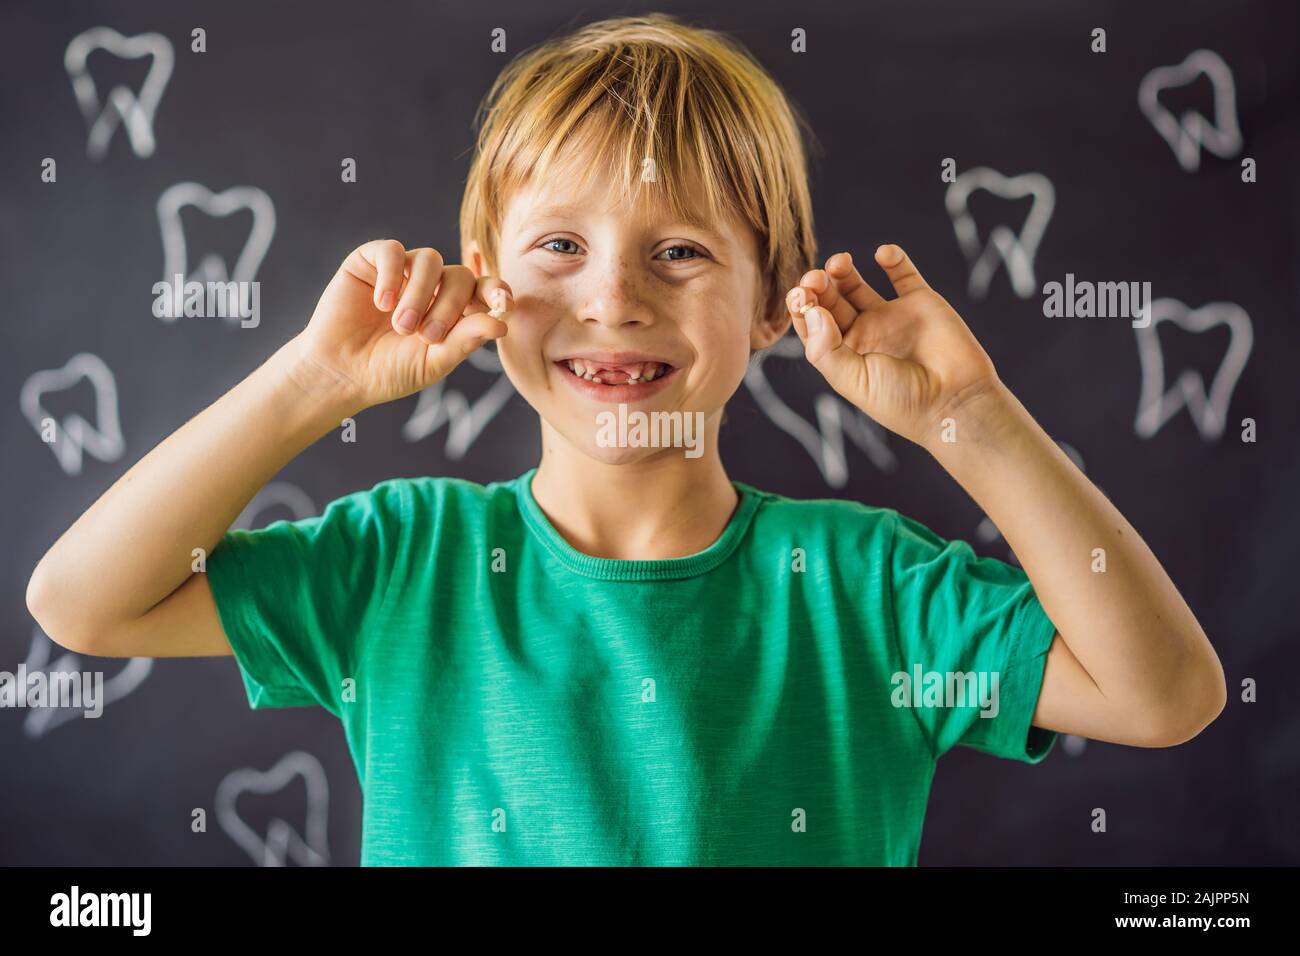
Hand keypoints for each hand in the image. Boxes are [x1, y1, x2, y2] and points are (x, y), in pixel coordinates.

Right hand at [291, 239, 511, 410]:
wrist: (340, 372)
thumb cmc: (388, 371)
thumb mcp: (433, 361)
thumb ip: (466, 341)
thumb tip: (502, 324)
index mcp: (454, 309)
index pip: (484, 289)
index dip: (497, 291)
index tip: (503, 303)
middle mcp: (432, 286)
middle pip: (460, 275)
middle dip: (449, 306)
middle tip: (427, 336)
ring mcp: (403, 271)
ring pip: (430, 259)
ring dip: (419, 294)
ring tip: (401, 326)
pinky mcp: (371, 261)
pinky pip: (393, 251)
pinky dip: (392, 275)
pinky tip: (382, 303)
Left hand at [786, 244, 1002, 449]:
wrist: (955, 400)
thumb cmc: (901, 401)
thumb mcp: (854, 381)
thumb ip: (826, 349)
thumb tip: (812, 311)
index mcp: (843, 355)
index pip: (812, 325)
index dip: (802, 307)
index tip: (800, 295)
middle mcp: (864, 334)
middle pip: (830, 301)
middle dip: (819, 286)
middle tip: (816, 277)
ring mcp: (891, 317)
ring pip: (856, 285)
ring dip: (842, 270)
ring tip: (839, 263)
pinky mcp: (921, 302)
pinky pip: (902, 274)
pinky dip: (893, 259)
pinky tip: (882, 254)